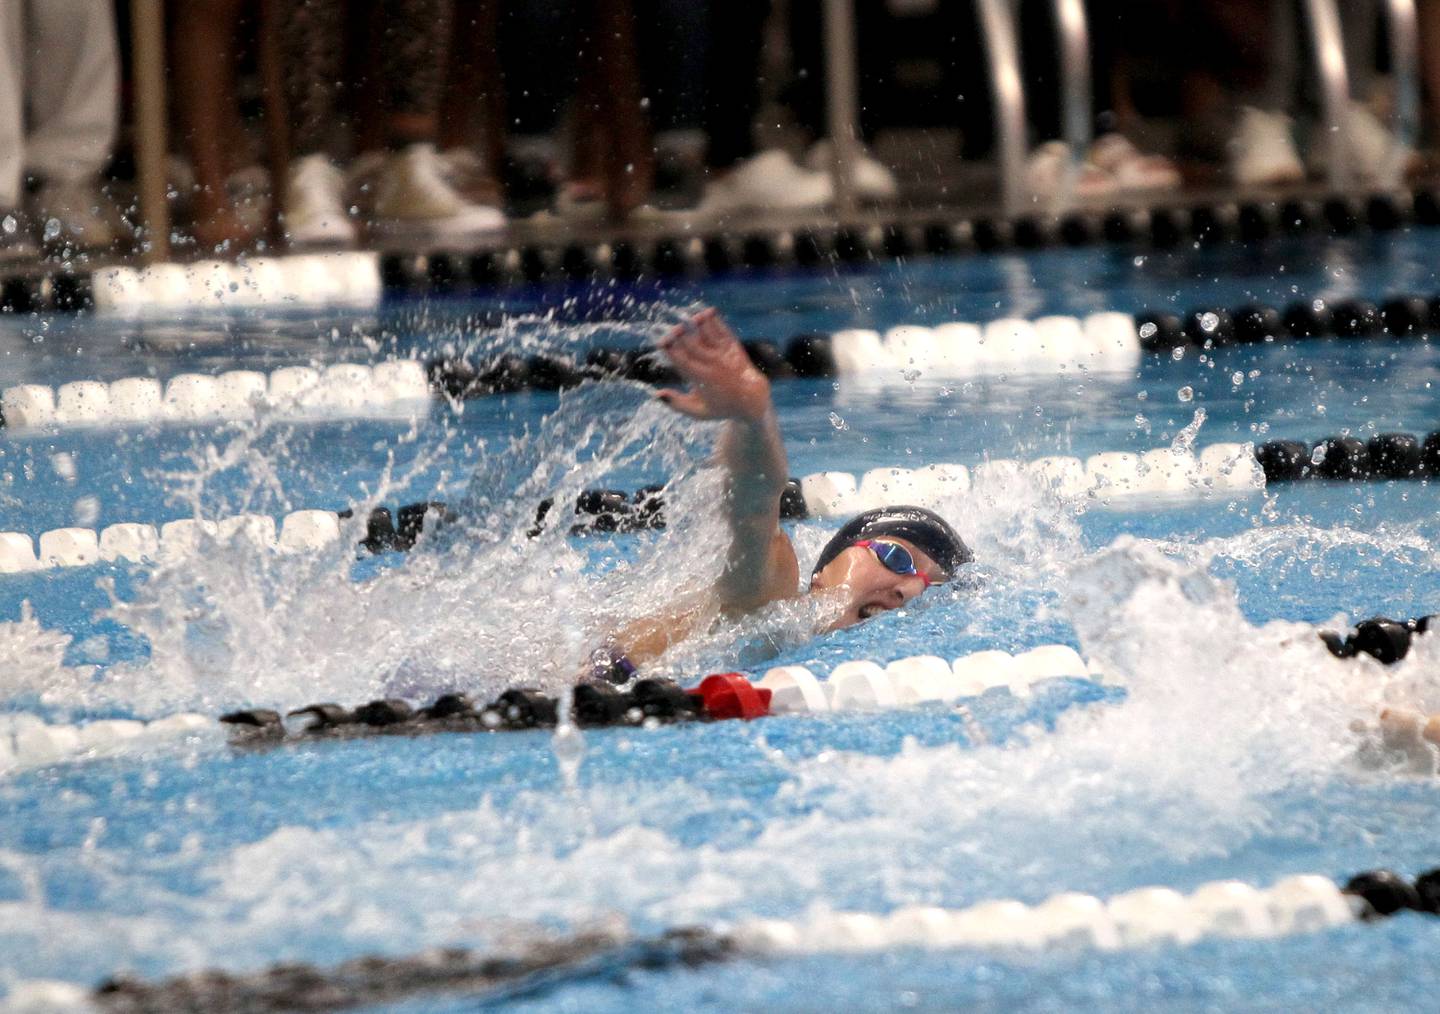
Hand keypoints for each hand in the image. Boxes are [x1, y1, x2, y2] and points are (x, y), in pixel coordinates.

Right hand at [656, 309, 771, 422]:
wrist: (752, 400)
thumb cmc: (721, 407)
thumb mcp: (698, 412)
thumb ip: (677, 403)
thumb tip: (656, 394)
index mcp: (701, 379)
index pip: (682, 361)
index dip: (670, 350)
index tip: (662, 343)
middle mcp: (712, 365)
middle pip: (692, 344)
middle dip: (680, 335)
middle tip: (672, 330)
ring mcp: (724, 355)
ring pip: (709, 334)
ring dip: (698, 324)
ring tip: (690, 318)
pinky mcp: (733, 348)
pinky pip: (723, 331)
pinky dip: (715, 321)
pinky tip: (707, 312)